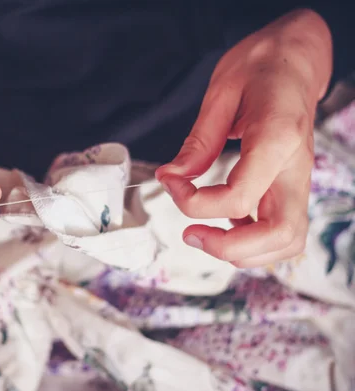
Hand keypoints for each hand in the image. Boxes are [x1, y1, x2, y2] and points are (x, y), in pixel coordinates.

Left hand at [155, 9, 331, 267]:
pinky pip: (283, 231)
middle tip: (190, 234)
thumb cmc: (261, 66)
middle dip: (228, 247)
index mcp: (277, 138)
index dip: (195, 203)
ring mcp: (298, 181)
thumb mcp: (222, 91)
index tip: (171, 183)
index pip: (240, 197)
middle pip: (279, 234)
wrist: (296, 59)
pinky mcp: (292, 187)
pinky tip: (226, 224)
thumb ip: (199, 139)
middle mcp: (295, 167)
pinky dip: (254, 242)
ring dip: (244, 252)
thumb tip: (171, 177)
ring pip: (288, 241)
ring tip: (204, 233)